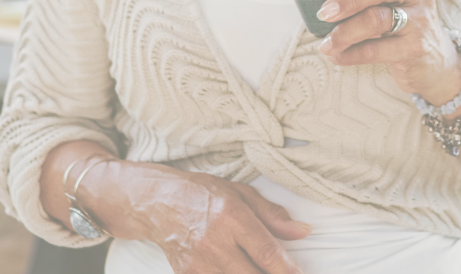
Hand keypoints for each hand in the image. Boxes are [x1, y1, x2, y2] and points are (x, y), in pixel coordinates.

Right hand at [94, 162, 308, 273]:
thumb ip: (273, 215)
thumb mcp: (241, 194)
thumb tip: (302, 231)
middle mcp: (215, 242)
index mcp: (232, 216)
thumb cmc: (203, 194)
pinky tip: (238, 270)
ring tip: (258, 268)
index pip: (266, 252)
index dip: (287, 270)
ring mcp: (199, 263)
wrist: (158, 203)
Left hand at [317, 0, 460, 103]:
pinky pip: (378, 50)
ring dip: (346, 32)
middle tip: (324, 11)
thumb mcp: (394, 2)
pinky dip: (352, 54)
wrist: (435, 64)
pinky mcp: (416, 48)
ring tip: (325, 43)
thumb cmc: (401, 25)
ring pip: (379, 19)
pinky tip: (337, 57)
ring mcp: (421, 21)